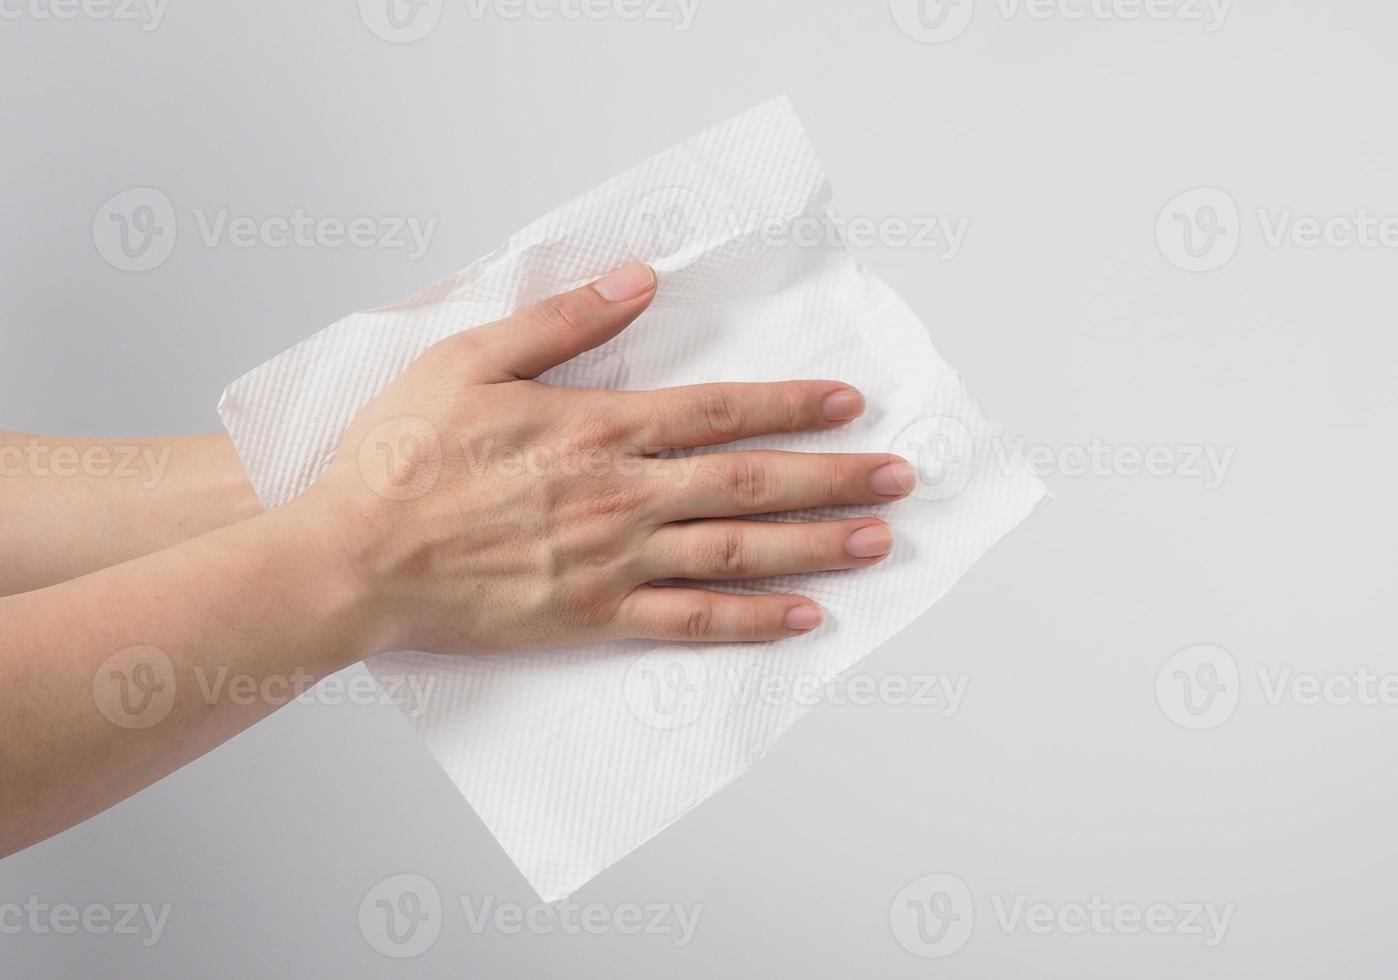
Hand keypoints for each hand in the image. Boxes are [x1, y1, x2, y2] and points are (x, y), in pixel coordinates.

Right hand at [303, 262, 914, 655]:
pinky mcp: (594, 617)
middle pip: (751, 482)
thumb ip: (561, 321)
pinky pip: (692, 621)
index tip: (847, 403)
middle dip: (834, 477)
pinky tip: (805, 616)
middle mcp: (621, 495)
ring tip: (877, 540)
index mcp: (596, 428)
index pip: (720, 412)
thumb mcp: (468, 360)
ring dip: (817, 544)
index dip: (791, 406)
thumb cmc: (400, 459)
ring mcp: (614, 561)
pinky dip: (754, 620)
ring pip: (739, 551)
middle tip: (898, 476)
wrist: (353, 559)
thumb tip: (636, 278)